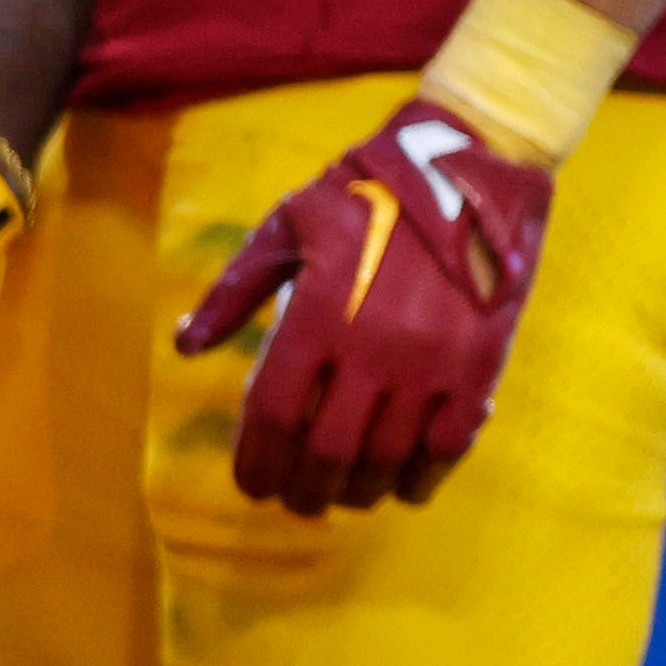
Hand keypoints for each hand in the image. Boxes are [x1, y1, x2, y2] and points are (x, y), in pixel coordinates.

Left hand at [174, 96, 551, 511]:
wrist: (470, 168)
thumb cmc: (369, 191)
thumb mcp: (290, 223)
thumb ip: (236, 289)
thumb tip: (187, 346)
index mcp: (317, 313)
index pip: (275, 414)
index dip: (258, 461)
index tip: (252, 482)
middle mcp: (371, 349)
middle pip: (327, 453)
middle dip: (304, 489)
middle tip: (295, 498)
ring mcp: (429, 365)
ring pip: (386, 460)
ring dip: (358, 490)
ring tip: (342, 492)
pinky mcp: (478, 370)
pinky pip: (446, 448)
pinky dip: (420, 478)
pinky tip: (401, 483)